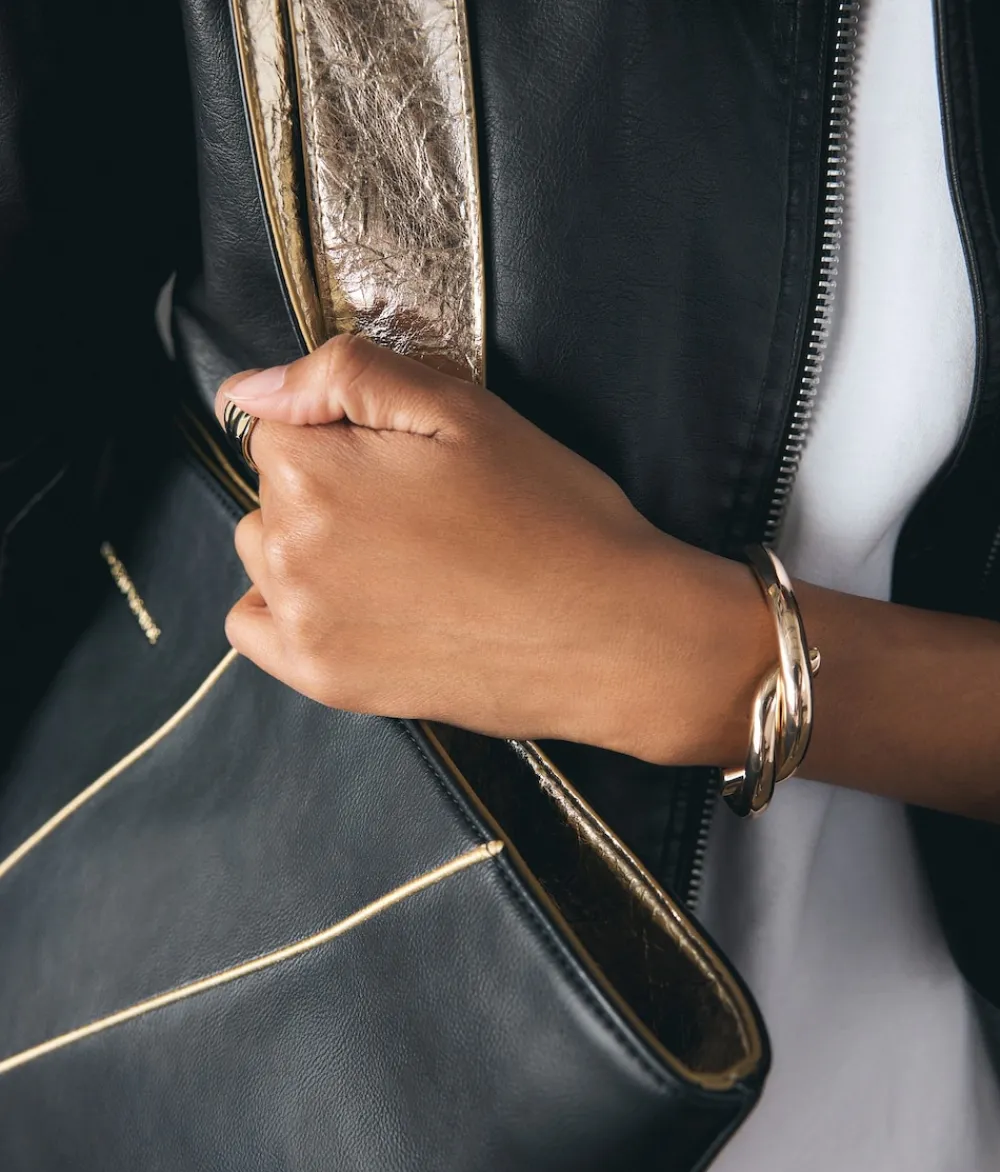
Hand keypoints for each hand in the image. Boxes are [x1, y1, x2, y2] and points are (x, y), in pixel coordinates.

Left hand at [216, 335, 771, 765]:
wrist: (612, 635)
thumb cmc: (552, 517)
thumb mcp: (462, 410)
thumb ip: (344, 376)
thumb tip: (247, 388)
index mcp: (314, 473)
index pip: (276, 426)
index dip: (345, 434)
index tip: (408, 461)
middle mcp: (289, 551)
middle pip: (272, 491)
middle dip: (329, 486)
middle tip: (422, 512)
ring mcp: (303, 623)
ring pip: (268, 554)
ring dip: (311, 546)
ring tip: (404, 560)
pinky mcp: (325, 679)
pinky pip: (256, 631)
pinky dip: (287, 611)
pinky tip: (353, 604)